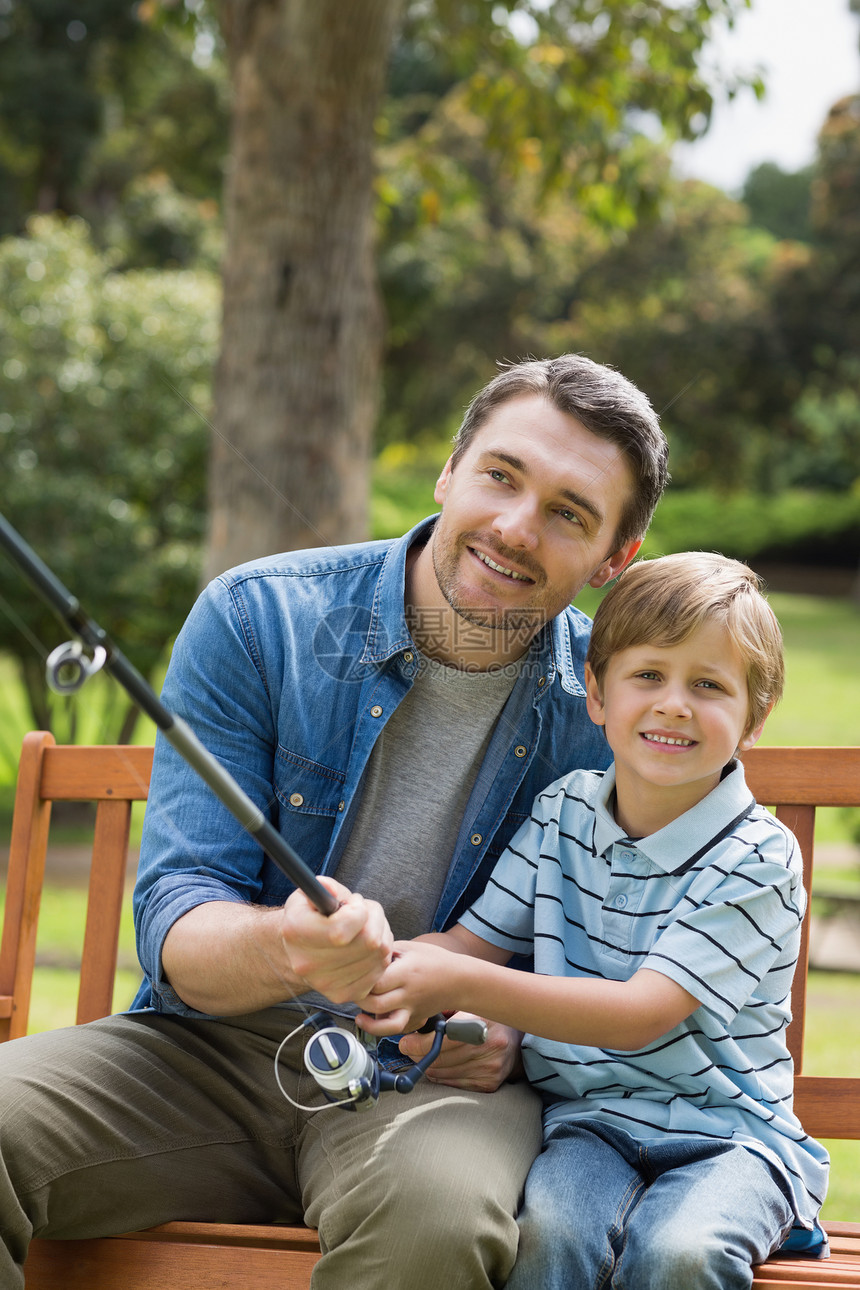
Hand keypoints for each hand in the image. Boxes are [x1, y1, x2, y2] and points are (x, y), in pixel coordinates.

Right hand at [279, 876, 392, 1003]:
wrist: (300, 949)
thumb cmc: (311, 915)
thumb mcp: (311, 894)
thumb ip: (325, 887)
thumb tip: (329, 888)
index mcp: (296, 932)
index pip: (341, 930)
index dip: (358, 911)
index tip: (353, 904)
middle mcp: (307, 964)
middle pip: (368, 941)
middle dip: (374, 919)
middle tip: (363, 913)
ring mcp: (326, 984)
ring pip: (380, 954)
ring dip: (380, 934)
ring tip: (364, 927)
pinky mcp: (343, 994)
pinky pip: (380, 969)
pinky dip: (380, 954)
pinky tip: (366, 946)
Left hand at [354, 939, 457, 1034]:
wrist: (459, 980)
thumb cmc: (434, 960)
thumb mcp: (409, 947)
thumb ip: (386, 952)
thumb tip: (363, 956)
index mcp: (405, 972)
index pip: (375, 981)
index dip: (360, 979)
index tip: (354, 974)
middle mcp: (408, 994)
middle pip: (376, 1004)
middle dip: (359, 1000)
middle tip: (353, 993)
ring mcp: (412, 1010)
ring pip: (387, 1025)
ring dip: (369, 1024)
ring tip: (359, 1016)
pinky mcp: (415, 1019)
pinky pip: (397, 1029)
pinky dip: (384, 1029)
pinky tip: (375, 1020)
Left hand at [399, 1014, 523, 1092]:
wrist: (516, 1041)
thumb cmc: (485, 1020)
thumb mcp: (469, 1007)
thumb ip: (444, 1012)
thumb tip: (414, 1022)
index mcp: (482, 1021)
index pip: (443, 1038)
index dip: (419, 1043)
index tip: (405, 1043)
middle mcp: (489, 1046)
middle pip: (440, 1058)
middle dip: (418, 1055)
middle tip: (409, 1049)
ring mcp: (490, 1067)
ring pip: (443, 1073)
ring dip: (428, 1066)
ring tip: (424, 1057)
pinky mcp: (489, 1083)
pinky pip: (454, 1084)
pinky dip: (442, 1076)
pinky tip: (440, 1067)